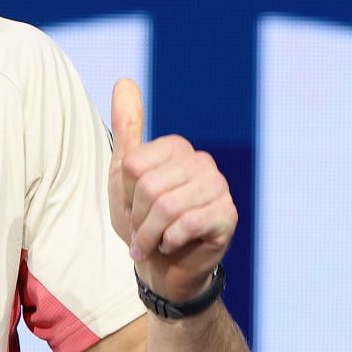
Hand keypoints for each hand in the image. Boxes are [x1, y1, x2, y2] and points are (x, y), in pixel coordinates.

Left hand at [109, 78, 236, 303]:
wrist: (163, 270)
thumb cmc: (143, 222)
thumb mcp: (124, 176)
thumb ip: (127, 130)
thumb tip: (124, 81)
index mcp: (177, 148)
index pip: (134, 165)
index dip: (127, 194)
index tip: (134, 208)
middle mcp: (202, 161)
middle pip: (149, 187)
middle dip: (138, 218)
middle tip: (144, 232)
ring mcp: (219, 187)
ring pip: (167, 207)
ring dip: (151, 234)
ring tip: (155, 242)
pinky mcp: (228, 215)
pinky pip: (187, 224)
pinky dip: (170, 241)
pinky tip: (173, 245)